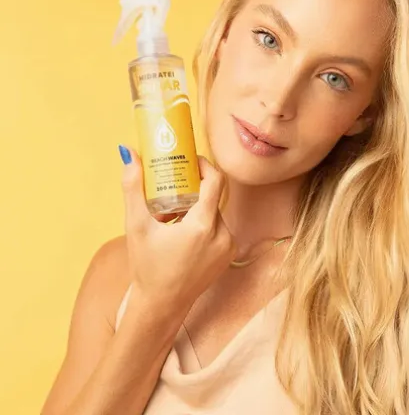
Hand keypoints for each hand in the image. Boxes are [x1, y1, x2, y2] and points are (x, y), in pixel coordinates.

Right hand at [119, 145, 235, 313]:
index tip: (189, 160)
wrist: (162, 305)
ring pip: (215, 212)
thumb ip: (133, 188)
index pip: (216, 181)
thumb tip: (129, 154)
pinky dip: (204, 222)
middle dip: (194, 188)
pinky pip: (219, 228)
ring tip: (174, 213)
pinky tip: (183, 230)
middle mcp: (223, 235)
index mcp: (202, 226)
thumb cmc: (147, 267)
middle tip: (174, 185)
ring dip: (198, 207)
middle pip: (213, 197)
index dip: (204, 165)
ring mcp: (229, 246)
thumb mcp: (136, 226)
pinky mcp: (229, 255)